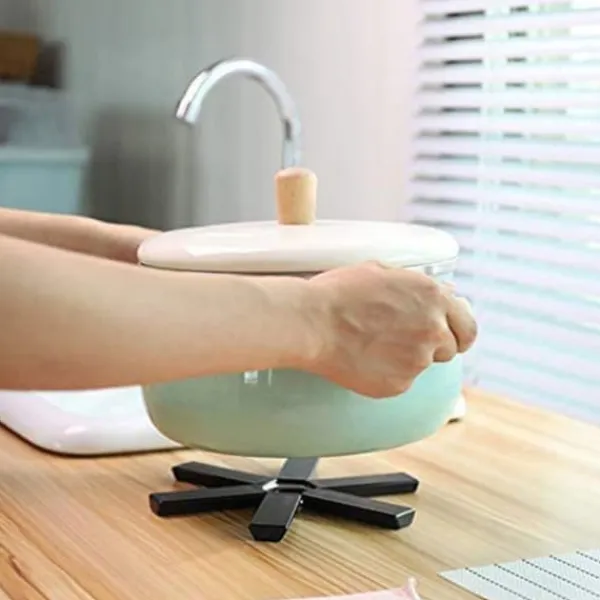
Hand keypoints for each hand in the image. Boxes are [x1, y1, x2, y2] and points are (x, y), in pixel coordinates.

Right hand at [303, 261, 476, 398]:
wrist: (313, 322)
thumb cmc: (339, 292)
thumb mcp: (382, 271)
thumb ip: (417, 284)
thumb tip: (441, 290)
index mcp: (433, 297)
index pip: (467, 325)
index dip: (458, 332)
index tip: (450, 337)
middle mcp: (433, 329)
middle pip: (450, 350)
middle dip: (434, 347)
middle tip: (406, 343)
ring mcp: (418, 360)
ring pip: (421, 365)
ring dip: (405, 358)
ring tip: (372, 345)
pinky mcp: (399, 384)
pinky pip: (399, 381)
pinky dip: (386, 374)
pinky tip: (363, 359)